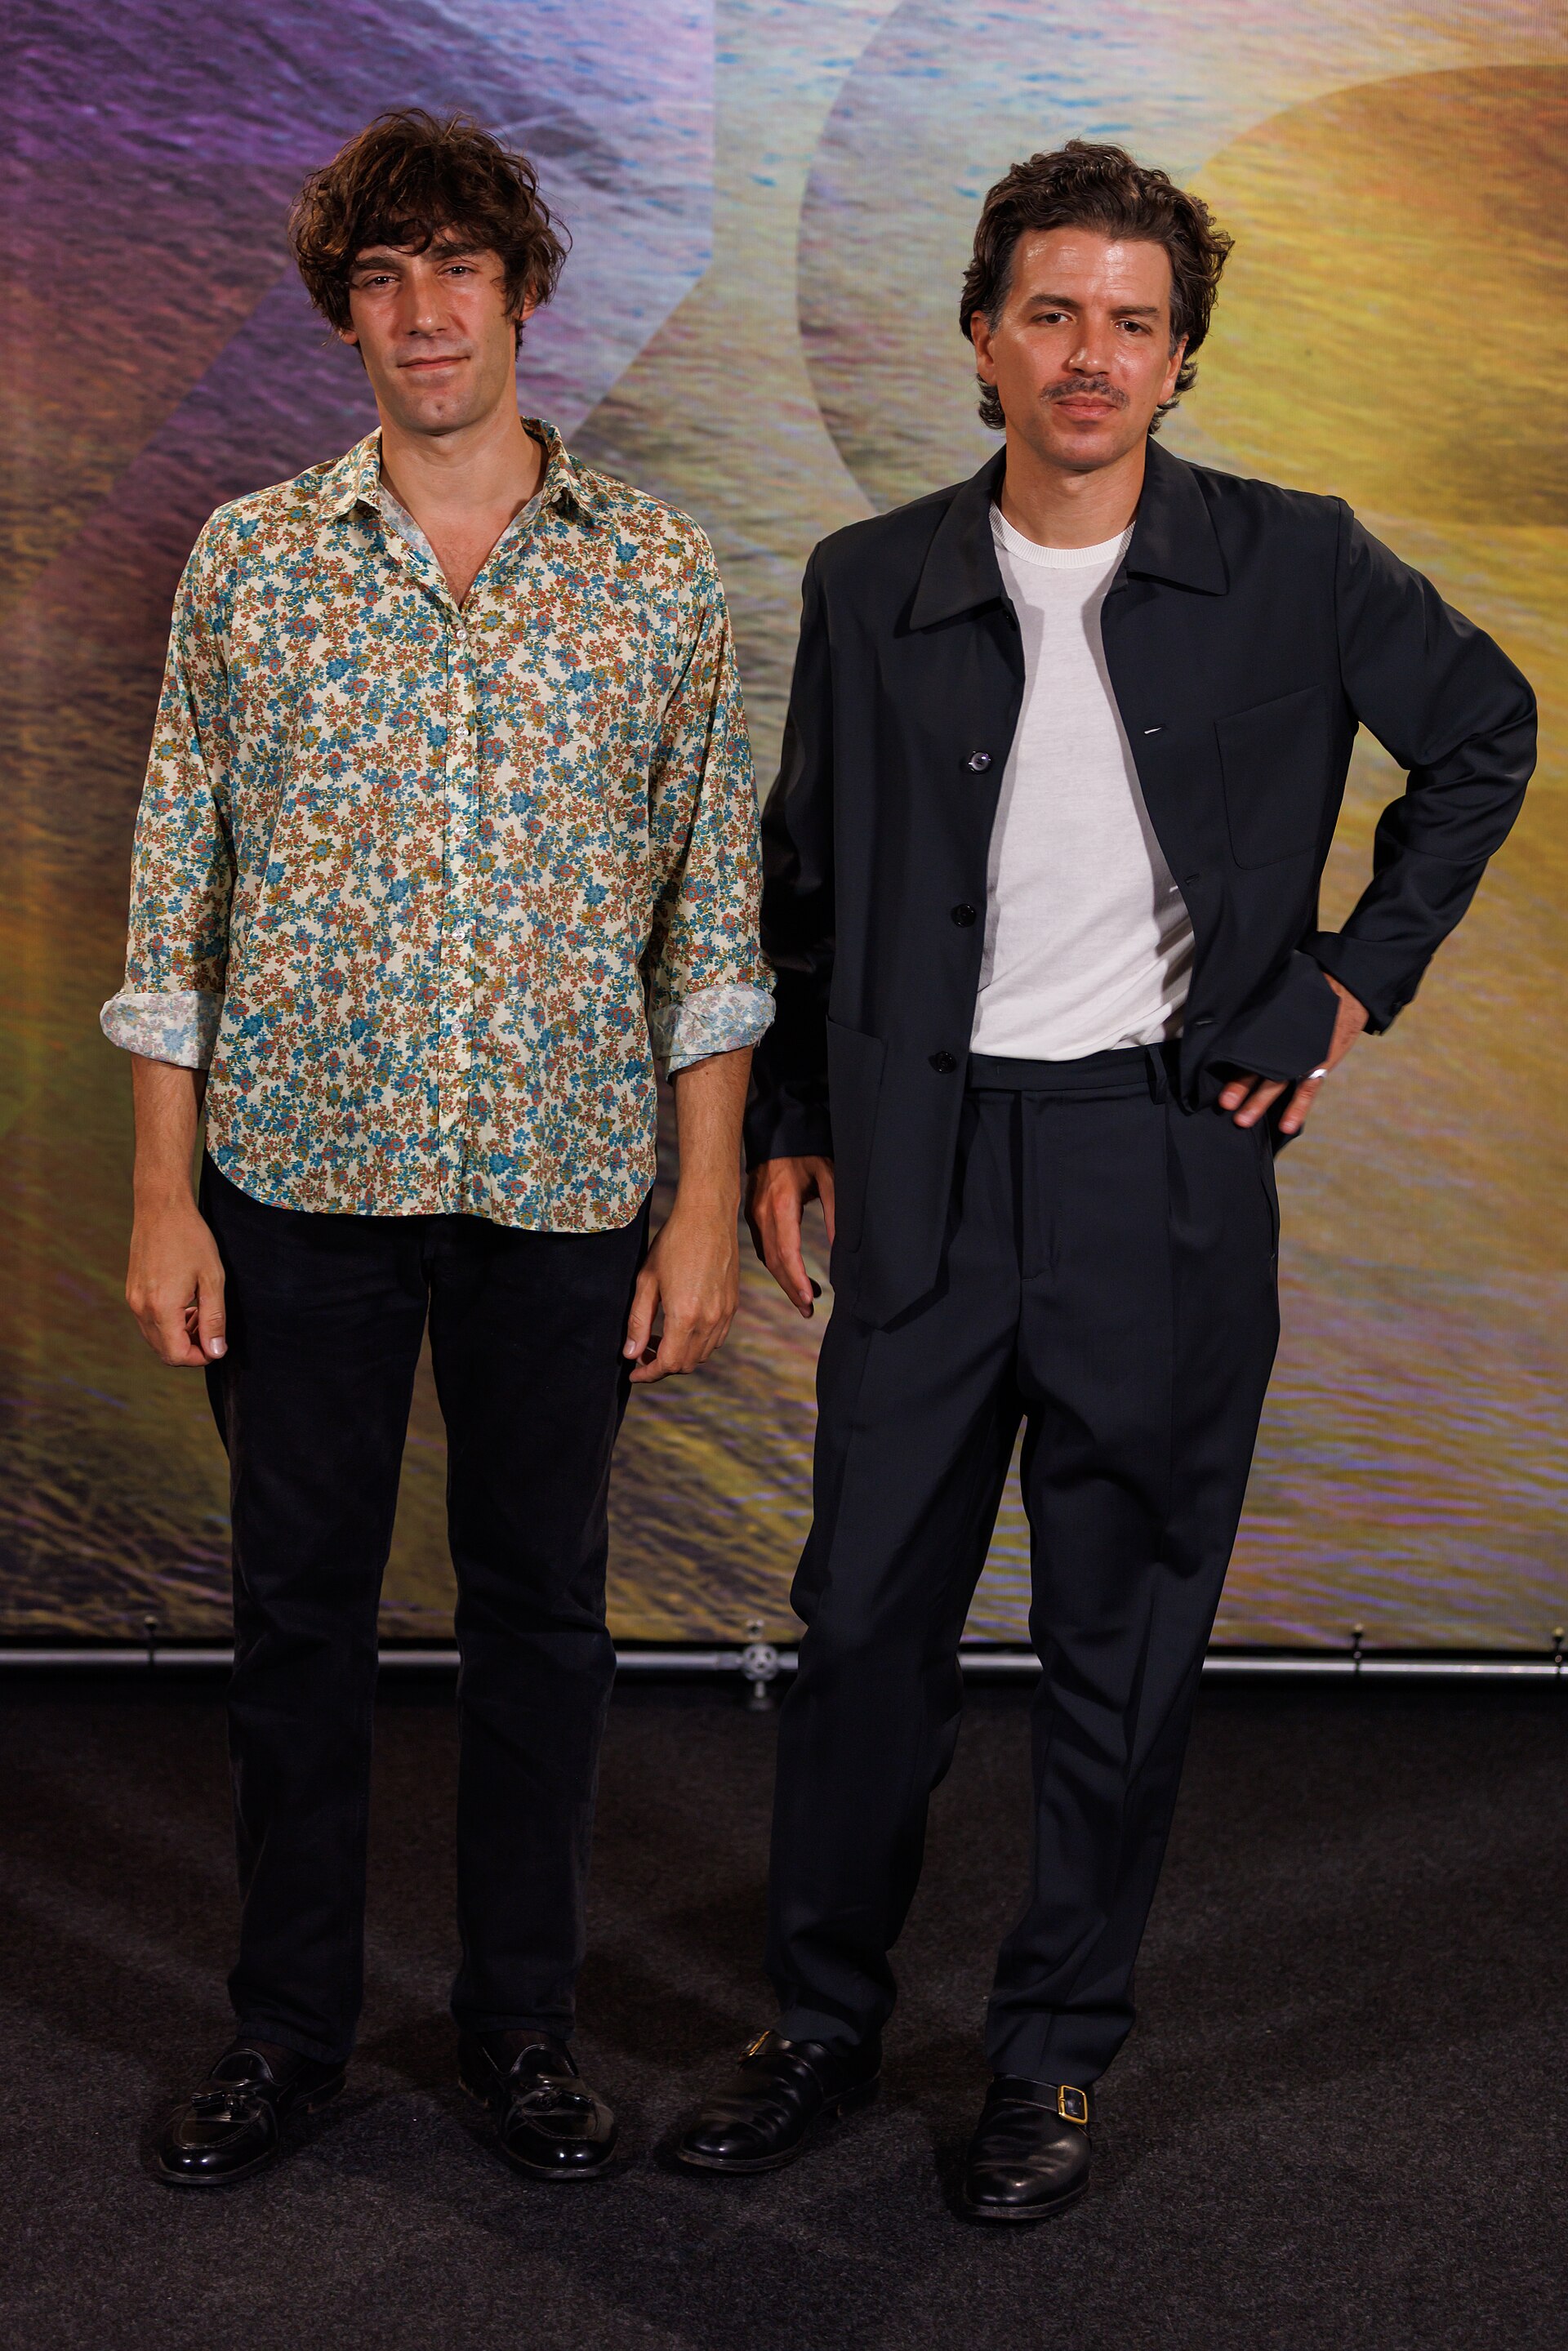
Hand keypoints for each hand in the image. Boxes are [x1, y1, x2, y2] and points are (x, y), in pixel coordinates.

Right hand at [126, 1193, 226, 1366]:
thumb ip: (214, 1319)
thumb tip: (216, 1352)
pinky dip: (168, 1323)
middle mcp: (141, 1308)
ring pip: (156, 1338)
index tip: (218, 1344)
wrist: (161, 1208)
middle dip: (191, 1347)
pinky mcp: (132, 1292)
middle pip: (164, 1351)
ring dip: (180, 1335)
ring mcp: (133, 1300)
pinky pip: (149, 1322)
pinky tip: (186, 1303)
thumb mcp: (212, 1279)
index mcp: (161, 1307)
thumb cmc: (191, 1239)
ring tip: (201, 1311)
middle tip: (212, 1326)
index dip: (200, 1357)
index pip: (176, 1355)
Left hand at [623, 1194, 740, 1383]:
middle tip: (642, 1353)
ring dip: (680, 1356)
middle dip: (662, 1366)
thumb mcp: (646, 1281)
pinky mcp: (732, 1306)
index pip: (668, 1363)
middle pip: (686, 1364)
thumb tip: (631, 1354)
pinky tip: (681, 1328)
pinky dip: (697, 1344)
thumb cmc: (673, 1243)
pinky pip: (716, 1339)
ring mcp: (725, 1314)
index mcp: (685, 1316)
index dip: (648, 1374)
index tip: (633, 1372)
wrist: (708, 1217)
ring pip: (702, 1354)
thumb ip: (638, 1321)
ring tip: (659, 1340)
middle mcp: (709, 1320)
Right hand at [746, 1155, 835, 1316]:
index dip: (797, 1279)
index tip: (809, 1300)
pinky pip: (763, 1247)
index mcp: (782, 1204)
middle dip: (791, 1289)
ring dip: (784, 1280)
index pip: (787, 1251)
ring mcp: (754, 1215)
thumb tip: (842, 1249)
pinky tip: (791, 1275)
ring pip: (767, 1257)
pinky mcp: (752, 1215)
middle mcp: (763, 1213)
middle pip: (774, 1261)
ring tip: (804, 1299)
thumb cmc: (807, 1154)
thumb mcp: (829, 1178)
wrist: (777, 1134)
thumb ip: (835, 1214)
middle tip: (808, 1311)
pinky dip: (777, 1265)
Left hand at [1218, 975, 1368, 1135]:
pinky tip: (1287, 1126)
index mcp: (1272, 1027)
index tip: (1209, 1070)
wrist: (1346, 988)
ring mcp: (1303, 1056)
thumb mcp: (1281, 994)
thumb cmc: (1309, 990)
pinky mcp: (1320, 1063)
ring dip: (1260, 1102)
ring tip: (1243, 1120)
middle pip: (1257, 1066)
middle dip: (1239, 1085)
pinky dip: (1298, 1109)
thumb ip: (1263, 1011)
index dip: (1229, 1058)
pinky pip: (1308, 1089)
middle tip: (1224, 1103)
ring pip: (1277, 1082)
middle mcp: (1284, 1044)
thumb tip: (1233, 1013)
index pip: (1245, 1045)